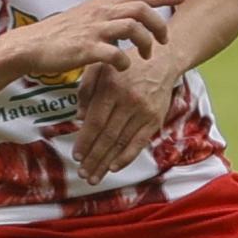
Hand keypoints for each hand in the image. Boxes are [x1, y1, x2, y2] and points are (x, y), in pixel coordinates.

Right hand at [9, 0, 184, 85]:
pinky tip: (123, 69)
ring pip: (133, 27)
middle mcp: (101, 12)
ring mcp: (94, 29)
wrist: (31, 46)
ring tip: (146, 57)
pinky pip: (116, 53)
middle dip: (159, 25)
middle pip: (142, 9)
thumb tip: (126, 15)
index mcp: (103, 4)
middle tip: (164, 41)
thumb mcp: (86, 16)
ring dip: (145, 43)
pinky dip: (125, 62)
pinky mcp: (87, 49)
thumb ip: (107, 14)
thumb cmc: (59, 35)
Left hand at [71, 51, 177, 183]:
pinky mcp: (155, 120)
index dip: (85, 141)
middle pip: (108, 136)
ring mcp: (144, 112)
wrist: (162, 61)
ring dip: (106, 162)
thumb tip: (79, 117)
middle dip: (93, 158)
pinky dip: (126, 157)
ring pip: (122, 143)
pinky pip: (139, 143)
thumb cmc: (125, 65)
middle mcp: (128, 101)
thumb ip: (86, 90)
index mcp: (112, 88)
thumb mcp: (100, 68)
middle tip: (82, 173)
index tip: (75, 156)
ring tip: (94, 176)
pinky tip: (113, 168)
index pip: (96, 121)